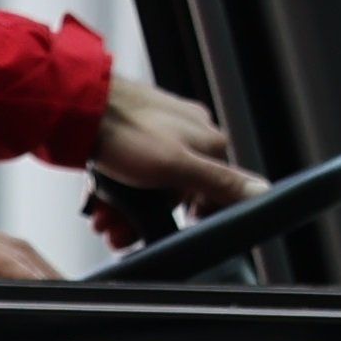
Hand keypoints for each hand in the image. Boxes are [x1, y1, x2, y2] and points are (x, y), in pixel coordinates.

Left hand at [82, 71, 259, 227]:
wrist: (77, 106)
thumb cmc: (126, 131)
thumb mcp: (177, 166)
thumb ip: (221, 182)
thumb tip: (263, 193)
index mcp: (209, 143)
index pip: (215, 192)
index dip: (192, 218)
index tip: (172, 234)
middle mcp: (189, 135)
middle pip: (176, 192)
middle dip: (148, 217)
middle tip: (121, 233)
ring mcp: (159, 134)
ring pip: (149, 184)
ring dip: (128, 208)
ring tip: (105, 221)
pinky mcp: (133, 133)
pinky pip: (130, 171)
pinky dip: (116, 190)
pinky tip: (100, 201)